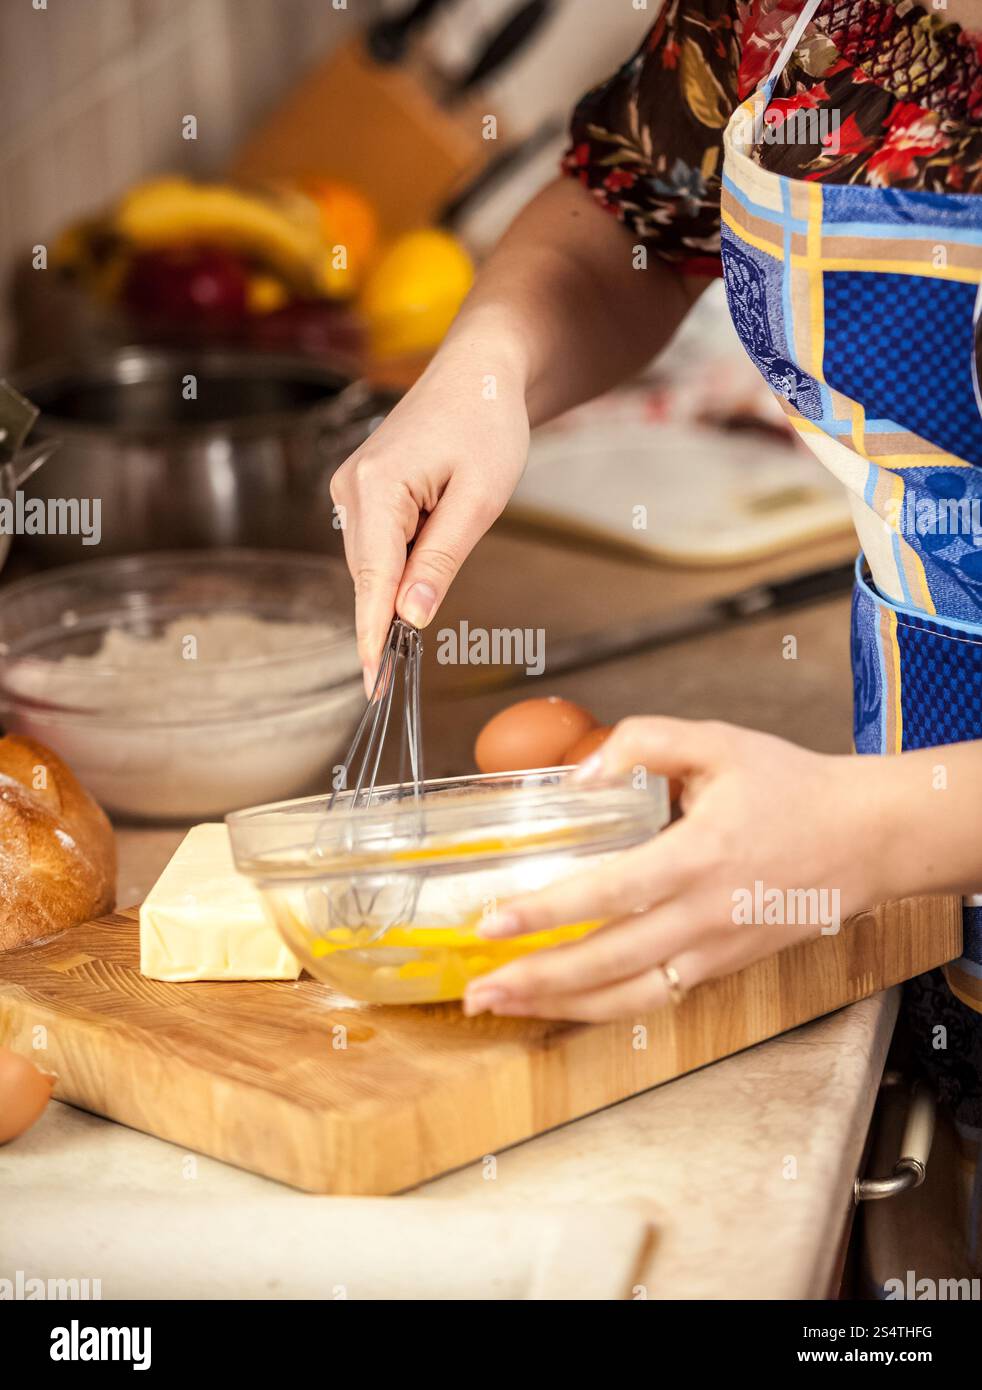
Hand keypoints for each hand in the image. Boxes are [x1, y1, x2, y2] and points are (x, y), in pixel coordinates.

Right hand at [330, 347, 529, 687]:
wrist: (480, 371)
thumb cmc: (487, 424)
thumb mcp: (480, 500)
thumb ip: (441, 561)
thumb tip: (411, 617)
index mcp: (378, 488)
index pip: (373, 582)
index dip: (373, 637)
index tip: (371, 684)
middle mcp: (351, 488)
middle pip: (368, 577)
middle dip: (391, 616)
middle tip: (416, 652)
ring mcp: (351, 488)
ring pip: (372, 564)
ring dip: (401, 583)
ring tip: (449, 547)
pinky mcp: (362, 490)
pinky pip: (377, 545)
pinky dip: (400, 563)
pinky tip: (433, 543)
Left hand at [463, 718, 897, 1020]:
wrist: (867, 838)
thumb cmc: (792, 787)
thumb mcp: (718, 741)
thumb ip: (644, 742)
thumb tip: (581, 775)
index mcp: (700, 856)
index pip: (608, 894)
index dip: (545, 912)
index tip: (491, 922)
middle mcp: (705, 915)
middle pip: (608, 962)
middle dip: (535, 979)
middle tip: (477, 988)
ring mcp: (715, 951)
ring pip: (628, 997)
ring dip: (559, 1006)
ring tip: (502, 1005)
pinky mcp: (723, 967)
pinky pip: (654, 998)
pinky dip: (603, 1008)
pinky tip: (562, 1003)